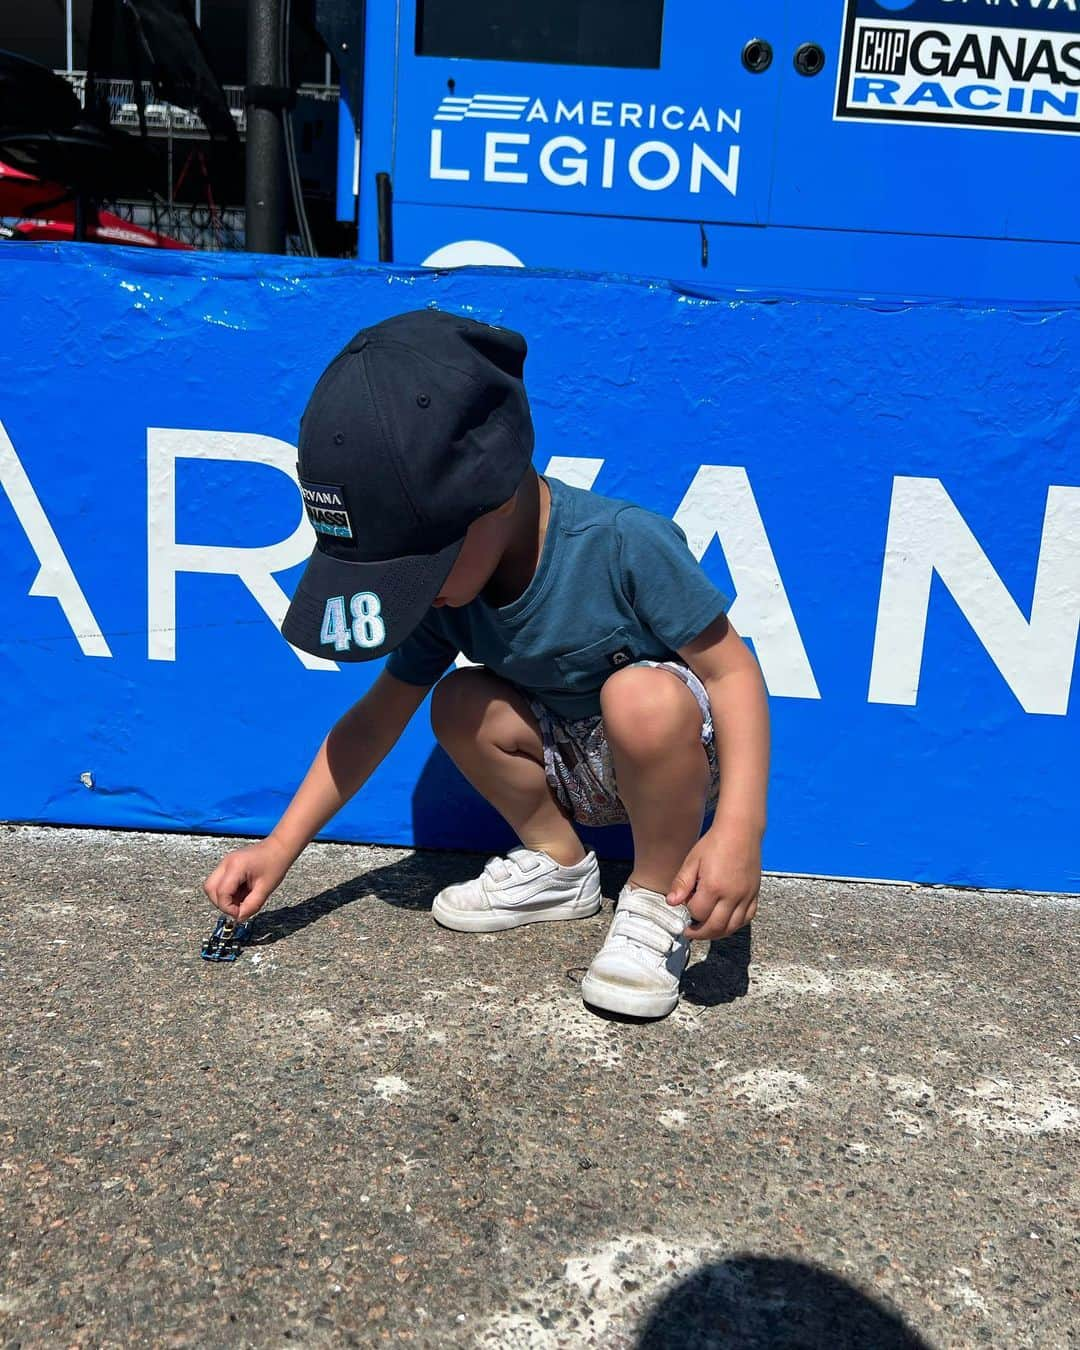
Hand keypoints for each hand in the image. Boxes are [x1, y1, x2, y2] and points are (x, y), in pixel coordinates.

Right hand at [203, 836, 292, 921]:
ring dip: (224, 898)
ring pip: (212, 886)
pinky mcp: (227, 866)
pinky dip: (228, 892)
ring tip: (242, 899)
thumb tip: (239, 918)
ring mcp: (225, 863)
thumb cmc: (275, 864)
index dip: (228, 908)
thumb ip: (251, 905)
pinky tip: (243, 893)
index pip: (221, 893)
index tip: (239, 914)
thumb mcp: (266, 888)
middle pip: (210, 888)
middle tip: (238, 909)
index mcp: (236, 866)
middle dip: (221, 903)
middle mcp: (226, 863)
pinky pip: (220, 883)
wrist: (279, 848)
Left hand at [665, 823, 760, 939]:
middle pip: (715, 927)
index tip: (683, 909)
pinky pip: (747, 918)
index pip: (698, 913)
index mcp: (714, 886)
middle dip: (700, 933)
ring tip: (705, 929)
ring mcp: (746, 896)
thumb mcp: (692, 860)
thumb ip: (682, 883)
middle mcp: (732, 895)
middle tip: (690, 931)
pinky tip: (725, 921)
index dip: (688, 913)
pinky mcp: (754, 894)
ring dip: (717, 932)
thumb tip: (672, 903)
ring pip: (732, 927)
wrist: (740, 830)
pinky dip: (735, 925)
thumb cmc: (715, 842)